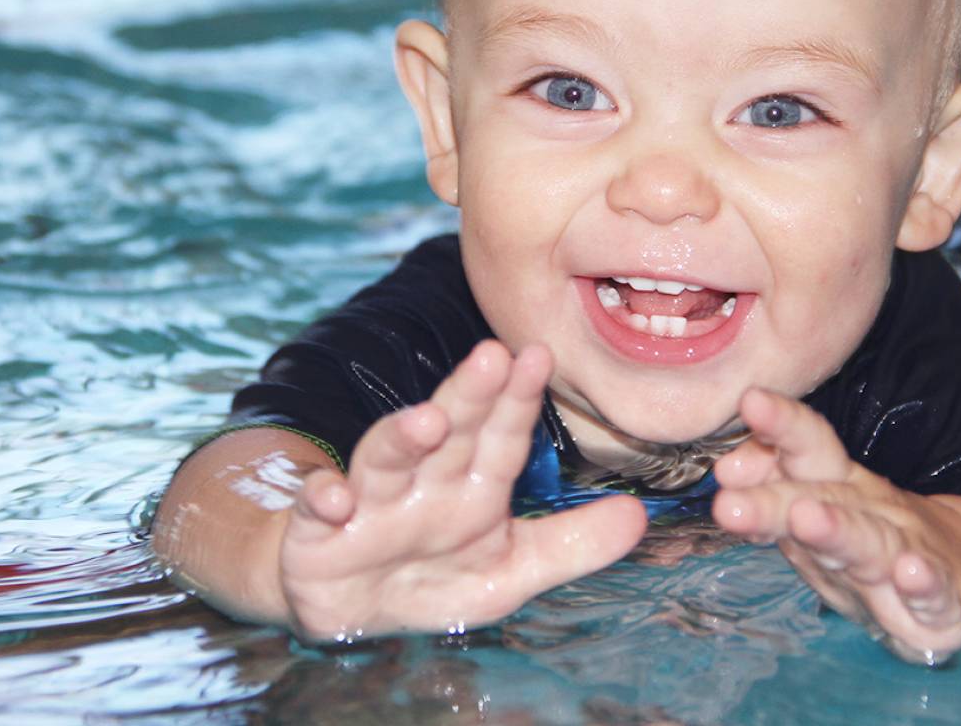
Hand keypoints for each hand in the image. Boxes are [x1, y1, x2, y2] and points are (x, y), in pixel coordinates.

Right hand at [279, 340, 647, 640]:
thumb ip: (571, 545)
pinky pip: (321, 510)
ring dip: (402, 436)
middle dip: (470, 393)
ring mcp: (372, 499)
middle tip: (493, 353)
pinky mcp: (321, 528)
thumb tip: (640, 518)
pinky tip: (335, 498)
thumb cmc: (435, 576)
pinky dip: (324, 501)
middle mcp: (425, 480)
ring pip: (387, 456)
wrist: (350, 606)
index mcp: (472, 484)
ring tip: (427, 420)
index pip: (501, 434)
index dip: (519, 399)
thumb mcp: (509, 571)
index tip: (541, 356)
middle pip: (450, 428)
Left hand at [711, 388, 960, 663]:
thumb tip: (725, 469)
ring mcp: (908, 551)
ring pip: (868, 540)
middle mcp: (870, 509)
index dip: (780, 423)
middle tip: (727, 498)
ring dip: (837, 529)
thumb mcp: (816, 507)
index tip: (748, 401)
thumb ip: (770, 484)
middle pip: (823, 494)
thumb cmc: (866, 533)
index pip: (808, 445)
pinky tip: (910, 574)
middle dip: (773, 497)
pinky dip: (924, 584)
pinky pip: (935, 592)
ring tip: (805, 518)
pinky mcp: (944, 601)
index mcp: (836, 484)